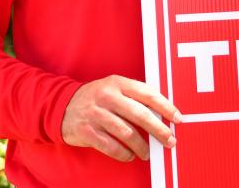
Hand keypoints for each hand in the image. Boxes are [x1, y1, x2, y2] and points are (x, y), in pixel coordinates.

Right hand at [61, 75, 181, 161]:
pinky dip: (124, 154)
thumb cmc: (95, 97)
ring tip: (147, 153)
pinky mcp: (87, 131)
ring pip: (127, 133)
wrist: (61, 106)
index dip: (165, 107)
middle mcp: (107, 97)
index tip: (177, 118)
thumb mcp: (113, 87)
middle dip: (159, 130)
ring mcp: (96, 114)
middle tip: (170, 140)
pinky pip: (111, 146)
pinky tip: (129, 155)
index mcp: (117, 83)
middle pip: (140, 115)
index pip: (147, 94)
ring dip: (141, 146)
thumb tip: (163, 111)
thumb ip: (134, 95)